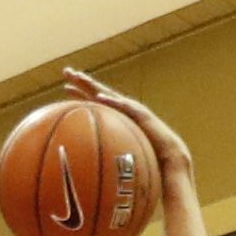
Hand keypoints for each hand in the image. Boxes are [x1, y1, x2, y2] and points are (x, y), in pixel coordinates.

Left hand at [59, 67, 189, 178]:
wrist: (169, 157)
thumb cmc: (147, 158)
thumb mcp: (122, 153)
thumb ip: (110, 152)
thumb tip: (92, 164)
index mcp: (118, 116)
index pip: (96, 101)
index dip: (81, 93)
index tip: (66, 87)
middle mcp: (124, 108)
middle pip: (99, 91)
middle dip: (83, 81)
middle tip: (66, 71)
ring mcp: (133, 109)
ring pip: (109, 94)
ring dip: (93, 86)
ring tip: (79, 78)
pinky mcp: (141, 115)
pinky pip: (124, 108)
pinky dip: (112, 102)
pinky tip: (99, 98)